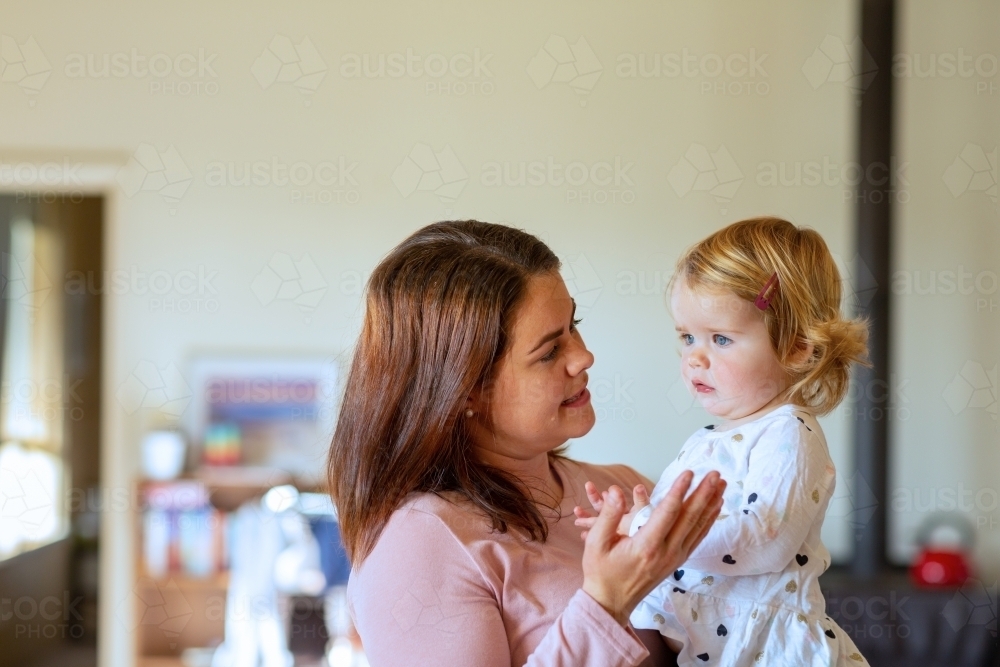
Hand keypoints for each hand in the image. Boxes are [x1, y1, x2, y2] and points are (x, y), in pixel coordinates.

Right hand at [580, 470, 724, 625]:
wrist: (611, 602)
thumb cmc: (601, 572)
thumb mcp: (596, 543)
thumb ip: (608, 515)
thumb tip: (617, 492)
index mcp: (646, 545)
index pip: (668, 512)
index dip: (679, 490)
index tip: (689, 472)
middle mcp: (665, 552)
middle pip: (690, 517)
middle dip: (704, 493)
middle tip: (715, 473)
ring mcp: (674, 557)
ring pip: (698, 527)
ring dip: (711, 504)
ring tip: (722, 484)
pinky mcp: (677, 560)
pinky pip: (697, 537)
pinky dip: (708, 520)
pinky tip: (715, 508)